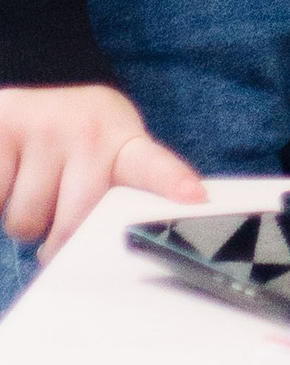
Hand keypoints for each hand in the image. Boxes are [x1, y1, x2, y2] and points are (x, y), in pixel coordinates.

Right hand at [0, 84, 203, 262]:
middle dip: (62, 239)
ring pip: (26, 223)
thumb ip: (122, 200)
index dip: (173, 182)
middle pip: (74, 226)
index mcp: (125, 143)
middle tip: (63, 212)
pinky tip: (11, 176)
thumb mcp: (111, 160)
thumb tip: (115, 262)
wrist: (34, 102)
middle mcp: (89, 130)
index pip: (153, 167)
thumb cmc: (78, 147)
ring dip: (27, 219)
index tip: (195, 198)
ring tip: (36, 185)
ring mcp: (45, 126)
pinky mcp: (3, 127)